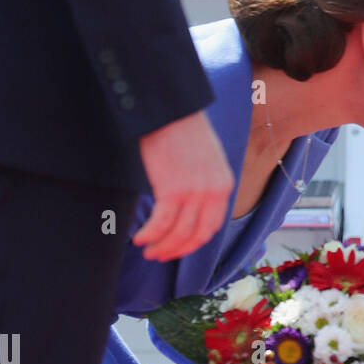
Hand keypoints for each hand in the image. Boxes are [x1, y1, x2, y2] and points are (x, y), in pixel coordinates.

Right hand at [134, 111, 233, 261]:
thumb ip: (204, 182)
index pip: (212, 226)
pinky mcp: (173, 190)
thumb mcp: (205, 157)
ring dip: (161, 247)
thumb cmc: (181, 127)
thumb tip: (189, 205)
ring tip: (147, 251)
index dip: (194, 242)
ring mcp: (194, 193)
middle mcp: (213, 192)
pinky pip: (161, 224)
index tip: (178, 247)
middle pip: (196, 236)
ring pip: (179, 234)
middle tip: (159, 255)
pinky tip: (139, 239)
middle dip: (177, 250)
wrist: (169, 107)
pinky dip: (150, 235)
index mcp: (224, 185)